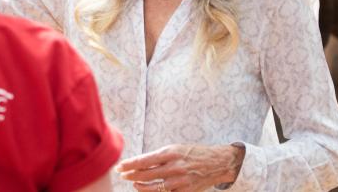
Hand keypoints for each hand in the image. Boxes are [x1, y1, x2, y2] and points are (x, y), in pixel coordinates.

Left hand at [116, 143, 243, 191]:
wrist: (217, 162)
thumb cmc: (192, 153)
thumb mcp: (175, 149)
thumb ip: (158, 156)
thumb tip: (139, 163)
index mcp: (170, 153)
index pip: (144, 160)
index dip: (129, 165)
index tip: (119, 167)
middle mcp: (174, 166)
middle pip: (146, 175)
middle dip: (131, 175)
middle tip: (123, 175)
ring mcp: (181, 180)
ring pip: (154, 187)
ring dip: (141, 186)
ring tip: (134, 183)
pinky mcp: (187, 190)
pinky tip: (148, 190)